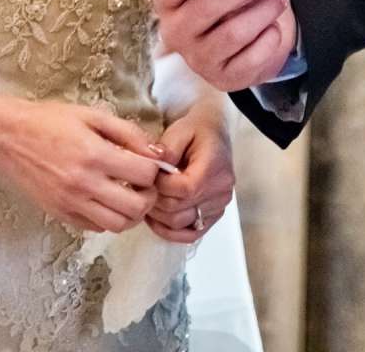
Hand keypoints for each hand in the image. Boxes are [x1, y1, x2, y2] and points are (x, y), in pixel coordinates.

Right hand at [0, 97, 166, 234]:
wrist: (8, 138)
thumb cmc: (50, 121)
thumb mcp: (92, 115)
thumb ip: (128, 133)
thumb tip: (156, 153)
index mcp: (94, 155)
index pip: (144, 174)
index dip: (155, 170)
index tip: (151, 164)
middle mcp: (84, 184)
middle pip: (135, 208)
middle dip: (149, 197)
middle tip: (146, 185)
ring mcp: (71, 203)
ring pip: (117, 225)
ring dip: (132, 213)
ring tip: (130, 195)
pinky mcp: (61, 214)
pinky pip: (96, 228)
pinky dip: (109, 218)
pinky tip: (108, 200)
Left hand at [146, 107, 234, 242]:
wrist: (213, 132)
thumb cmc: (196, 130)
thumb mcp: (180, 130)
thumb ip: (165, 149)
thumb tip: (153, 166)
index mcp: (214, 169)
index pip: (183, 190)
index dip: (159, 186)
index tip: (147, 175)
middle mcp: (221, 191)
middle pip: (179, 211)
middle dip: (155, 201)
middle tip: (143, 189)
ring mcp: (219, 206)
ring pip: (181, 224)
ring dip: (159, 216)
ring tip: (149, 200)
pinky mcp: (214, 215)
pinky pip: (191, 234)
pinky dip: (171, 231)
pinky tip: (158, 219)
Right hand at [151, 0, 297, 90]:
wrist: (237, 43)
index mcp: (168, 0)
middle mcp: (175, 32)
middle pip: (207, 7)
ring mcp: (197, 59)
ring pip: (233, 34)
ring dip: (262, 12)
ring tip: (278, 0)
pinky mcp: (223, 78)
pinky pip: (250, 58)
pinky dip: (268, 39)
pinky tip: (273, 27)